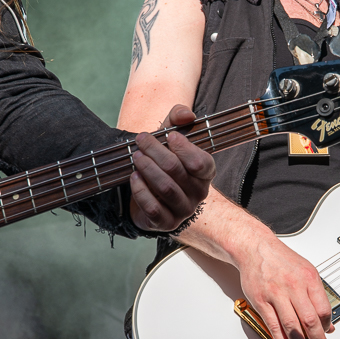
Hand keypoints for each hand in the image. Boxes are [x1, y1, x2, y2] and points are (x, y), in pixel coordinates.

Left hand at [129, 104, 214, 231]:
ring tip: (136, 156)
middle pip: (176, 170)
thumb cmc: (166, 159)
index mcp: (206, 173)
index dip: (184, 148)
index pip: (201, 162)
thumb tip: (187, 115)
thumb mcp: (172, 136)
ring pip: (165, 188)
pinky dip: (141, 191)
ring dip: (147, 169)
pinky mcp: (166, 223)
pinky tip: (133, 178)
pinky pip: (153, 208)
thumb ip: (179, 118)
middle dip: (155, 151)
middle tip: (140, 140)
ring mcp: (184, 210)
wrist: (154, 193)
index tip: (168, 135)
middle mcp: (199, 193)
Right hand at [238, 234, 333, 338]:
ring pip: (292, 326)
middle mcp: (294, 286)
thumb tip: (327, 322)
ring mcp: (276, 294)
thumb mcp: (306, 272)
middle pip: (310, 320)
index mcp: (309, 278)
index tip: (326, 335)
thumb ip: (317, 296)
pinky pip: (274, 326)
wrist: (255, 248)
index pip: (324, 309)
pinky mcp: (261, 301)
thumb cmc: (281, 260)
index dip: (327, 326)